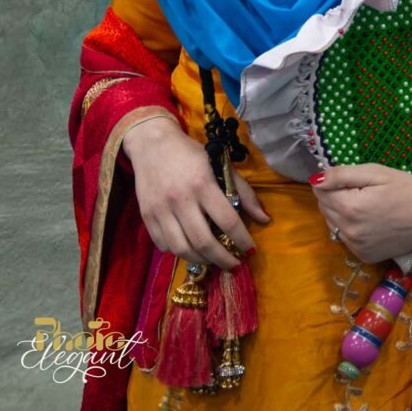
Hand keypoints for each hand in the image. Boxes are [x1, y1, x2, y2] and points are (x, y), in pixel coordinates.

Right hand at [122, 116, 269, 268]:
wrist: (152, 144)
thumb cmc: (191, 154)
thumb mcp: (220, 165)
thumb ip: (243, 192)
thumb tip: (265, 219)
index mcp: (203, 184)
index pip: (227, 221)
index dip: (242, 240)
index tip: (250, 251)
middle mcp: (180, 199)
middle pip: (204, 242)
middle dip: (223, 260)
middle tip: (234, 266)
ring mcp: (160, 210)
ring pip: (182, 249)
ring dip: (202, 261)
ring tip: (214, 261)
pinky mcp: (146, 216)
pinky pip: (164, 246)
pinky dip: (179, 253)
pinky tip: (191, 249)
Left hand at [311, 163, 411, 263]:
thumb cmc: (405, 188)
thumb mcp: (374, 172)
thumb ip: (341, 175)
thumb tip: (315, 179)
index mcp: (350, 208)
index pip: (319, 190)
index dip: (332, 181)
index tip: (352, 179)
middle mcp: (349, 232)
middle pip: (323, 207)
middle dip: (335, 196)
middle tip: (361, 190)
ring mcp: (356, 247)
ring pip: (332, 223)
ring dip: (340, 212)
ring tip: (366, 204)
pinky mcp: (364, 256)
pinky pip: (345, 238)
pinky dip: (351, 228)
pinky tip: (370, 220)